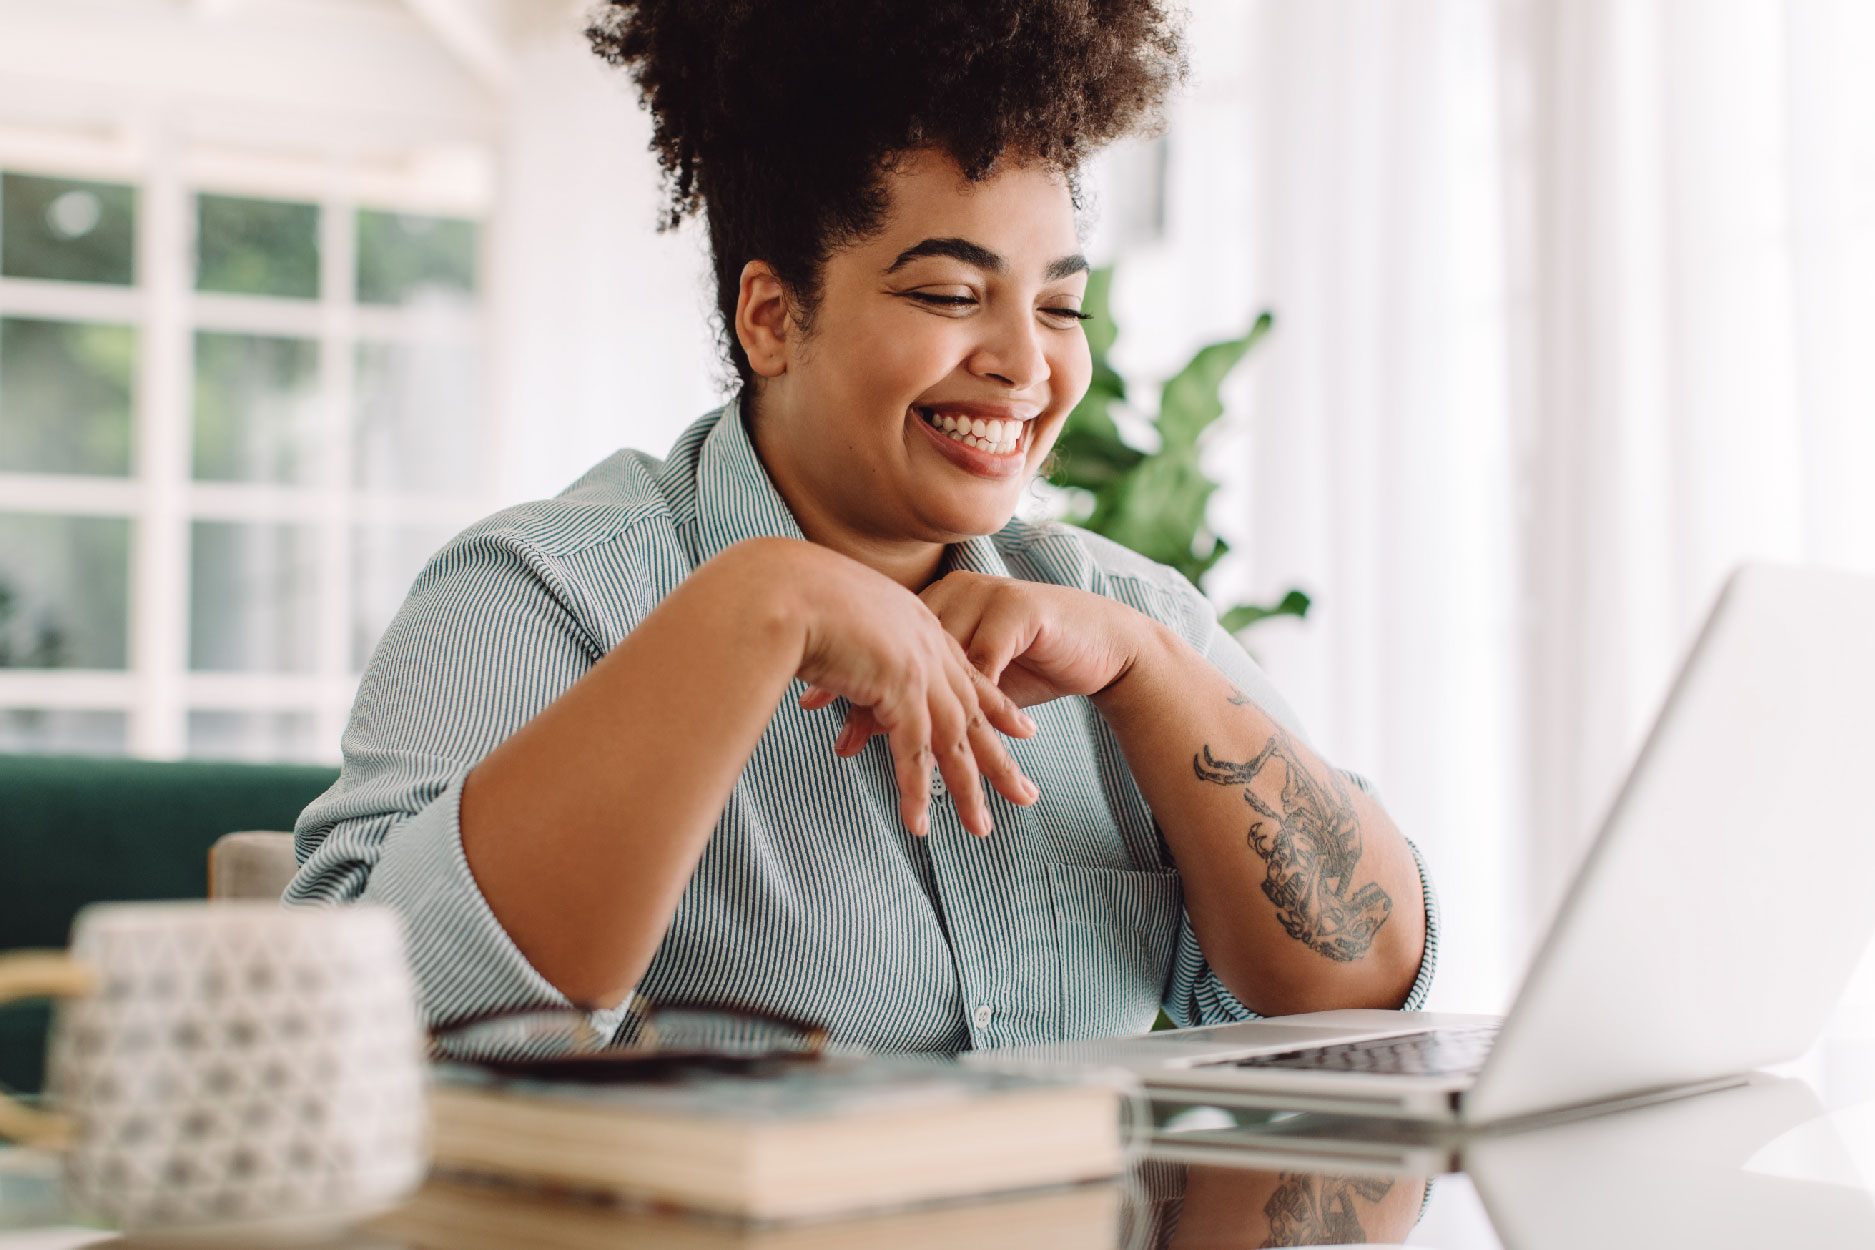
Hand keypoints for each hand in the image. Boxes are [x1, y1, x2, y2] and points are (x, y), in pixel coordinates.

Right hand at [773, 544, 1039, 837]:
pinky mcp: (898, 689)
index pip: (966, 672)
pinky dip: (916, 791)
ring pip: (953, 740)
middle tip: (1025, 794)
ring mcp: (917, 668)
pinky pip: (913, 752)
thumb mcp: (836, 615)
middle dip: (999, 757)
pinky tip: (920, 825)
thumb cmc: (790, 595)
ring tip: (981, 829)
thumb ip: (849, 640)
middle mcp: (927, 646)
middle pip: (973, 712)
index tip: (1022, 729)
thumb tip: (838, 660)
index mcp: (917, 624)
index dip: (995, 704)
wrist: (783, 586)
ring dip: (968, 788)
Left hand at [810, 571, 1148, 759]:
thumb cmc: (1032, 660)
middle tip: (840, 738)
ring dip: (916, 710)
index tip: (813, 706)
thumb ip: (924, 689)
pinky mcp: (1019, 614)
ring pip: (940, 662)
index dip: (849, 674)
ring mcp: (987, 599)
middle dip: (871, 698)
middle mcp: (957, 594)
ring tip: (889, 748)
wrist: (1100, 641)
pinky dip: (966, 702)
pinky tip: (949, 732)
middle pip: (903, 649)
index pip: (883, 640)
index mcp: (937, 602)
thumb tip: (865, 722)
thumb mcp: (970, 676)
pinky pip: (985, 663)